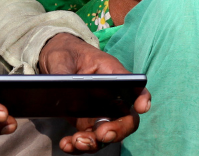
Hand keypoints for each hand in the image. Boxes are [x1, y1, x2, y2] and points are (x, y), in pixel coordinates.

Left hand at [38, 33, 150, 152]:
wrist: (56, 62)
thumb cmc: (66, 54)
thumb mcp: (62, 57)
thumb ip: (62, 72)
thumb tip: (58, 84)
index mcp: (112, 76)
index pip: (135, 87)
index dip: (142, 98)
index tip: (141, 107)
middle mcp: (112, 98)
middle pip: (126, 119)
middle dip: (118, 131)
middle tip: (103, 135)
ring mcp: (100, 114)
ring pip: (107, 134)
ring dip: (95, 143)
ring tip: (77, 142)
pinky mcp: (86, 124)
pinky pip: (88, 139)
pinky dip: (78, 146)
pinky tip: (66, 144)